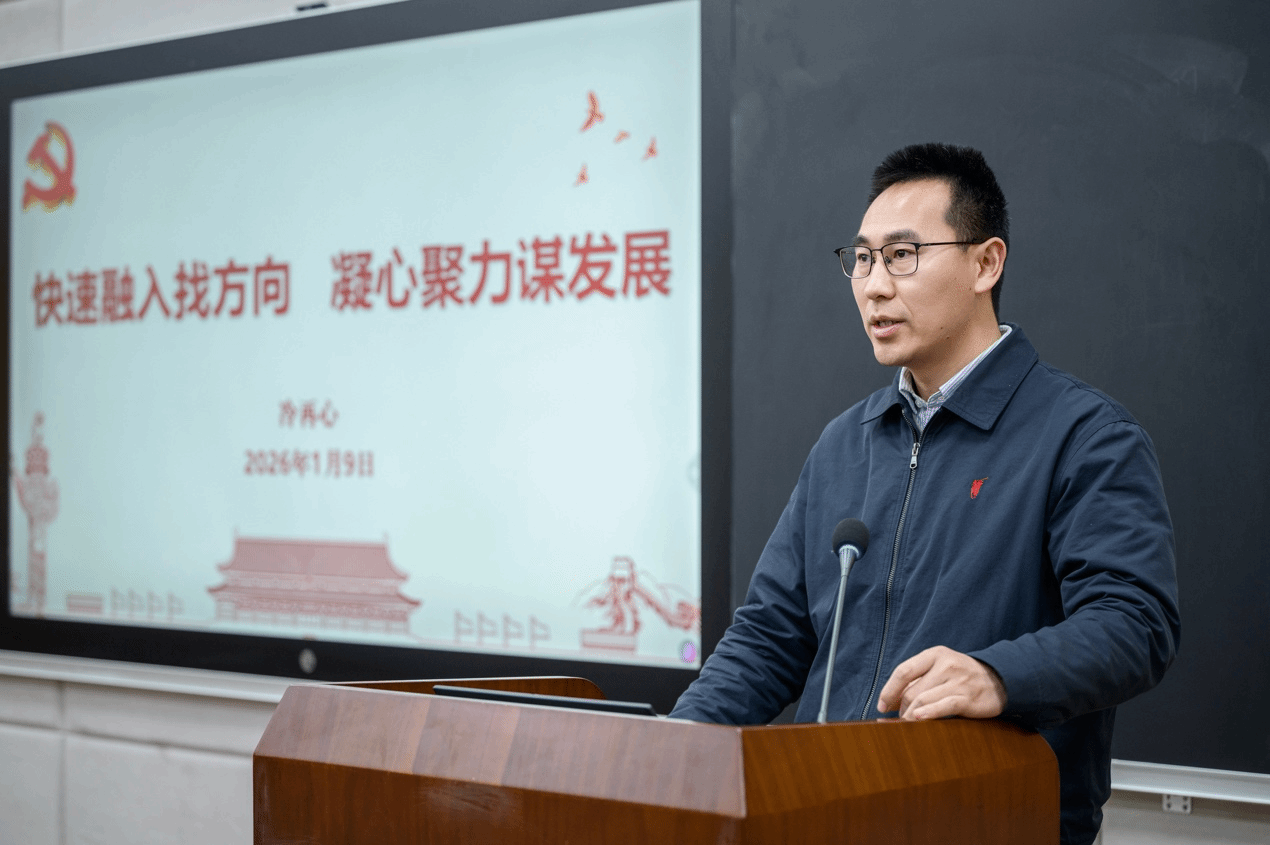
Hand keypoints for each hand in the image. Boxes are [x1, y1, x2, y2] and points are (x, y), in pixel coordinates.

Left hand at [876, 646, 1006, 719]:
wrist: (999, 680)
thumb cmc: (962, 676)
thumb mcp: (941, 668)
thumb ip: (919, 680)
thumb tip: (891, 700)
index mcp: (934, 654)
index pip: (903, 671)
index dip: (889, 690)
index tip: (882, 706)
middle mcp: (945, 665)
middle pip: (912, 690)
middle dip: (901, 709)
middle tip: (898, 720)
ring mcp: (958, 681)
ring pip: (924, 700)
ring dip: (910, 716)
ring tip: (906, 725)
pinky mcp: (968, 698)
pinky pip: (944, 706)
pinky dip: (929, 713)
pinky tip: (918, 719)